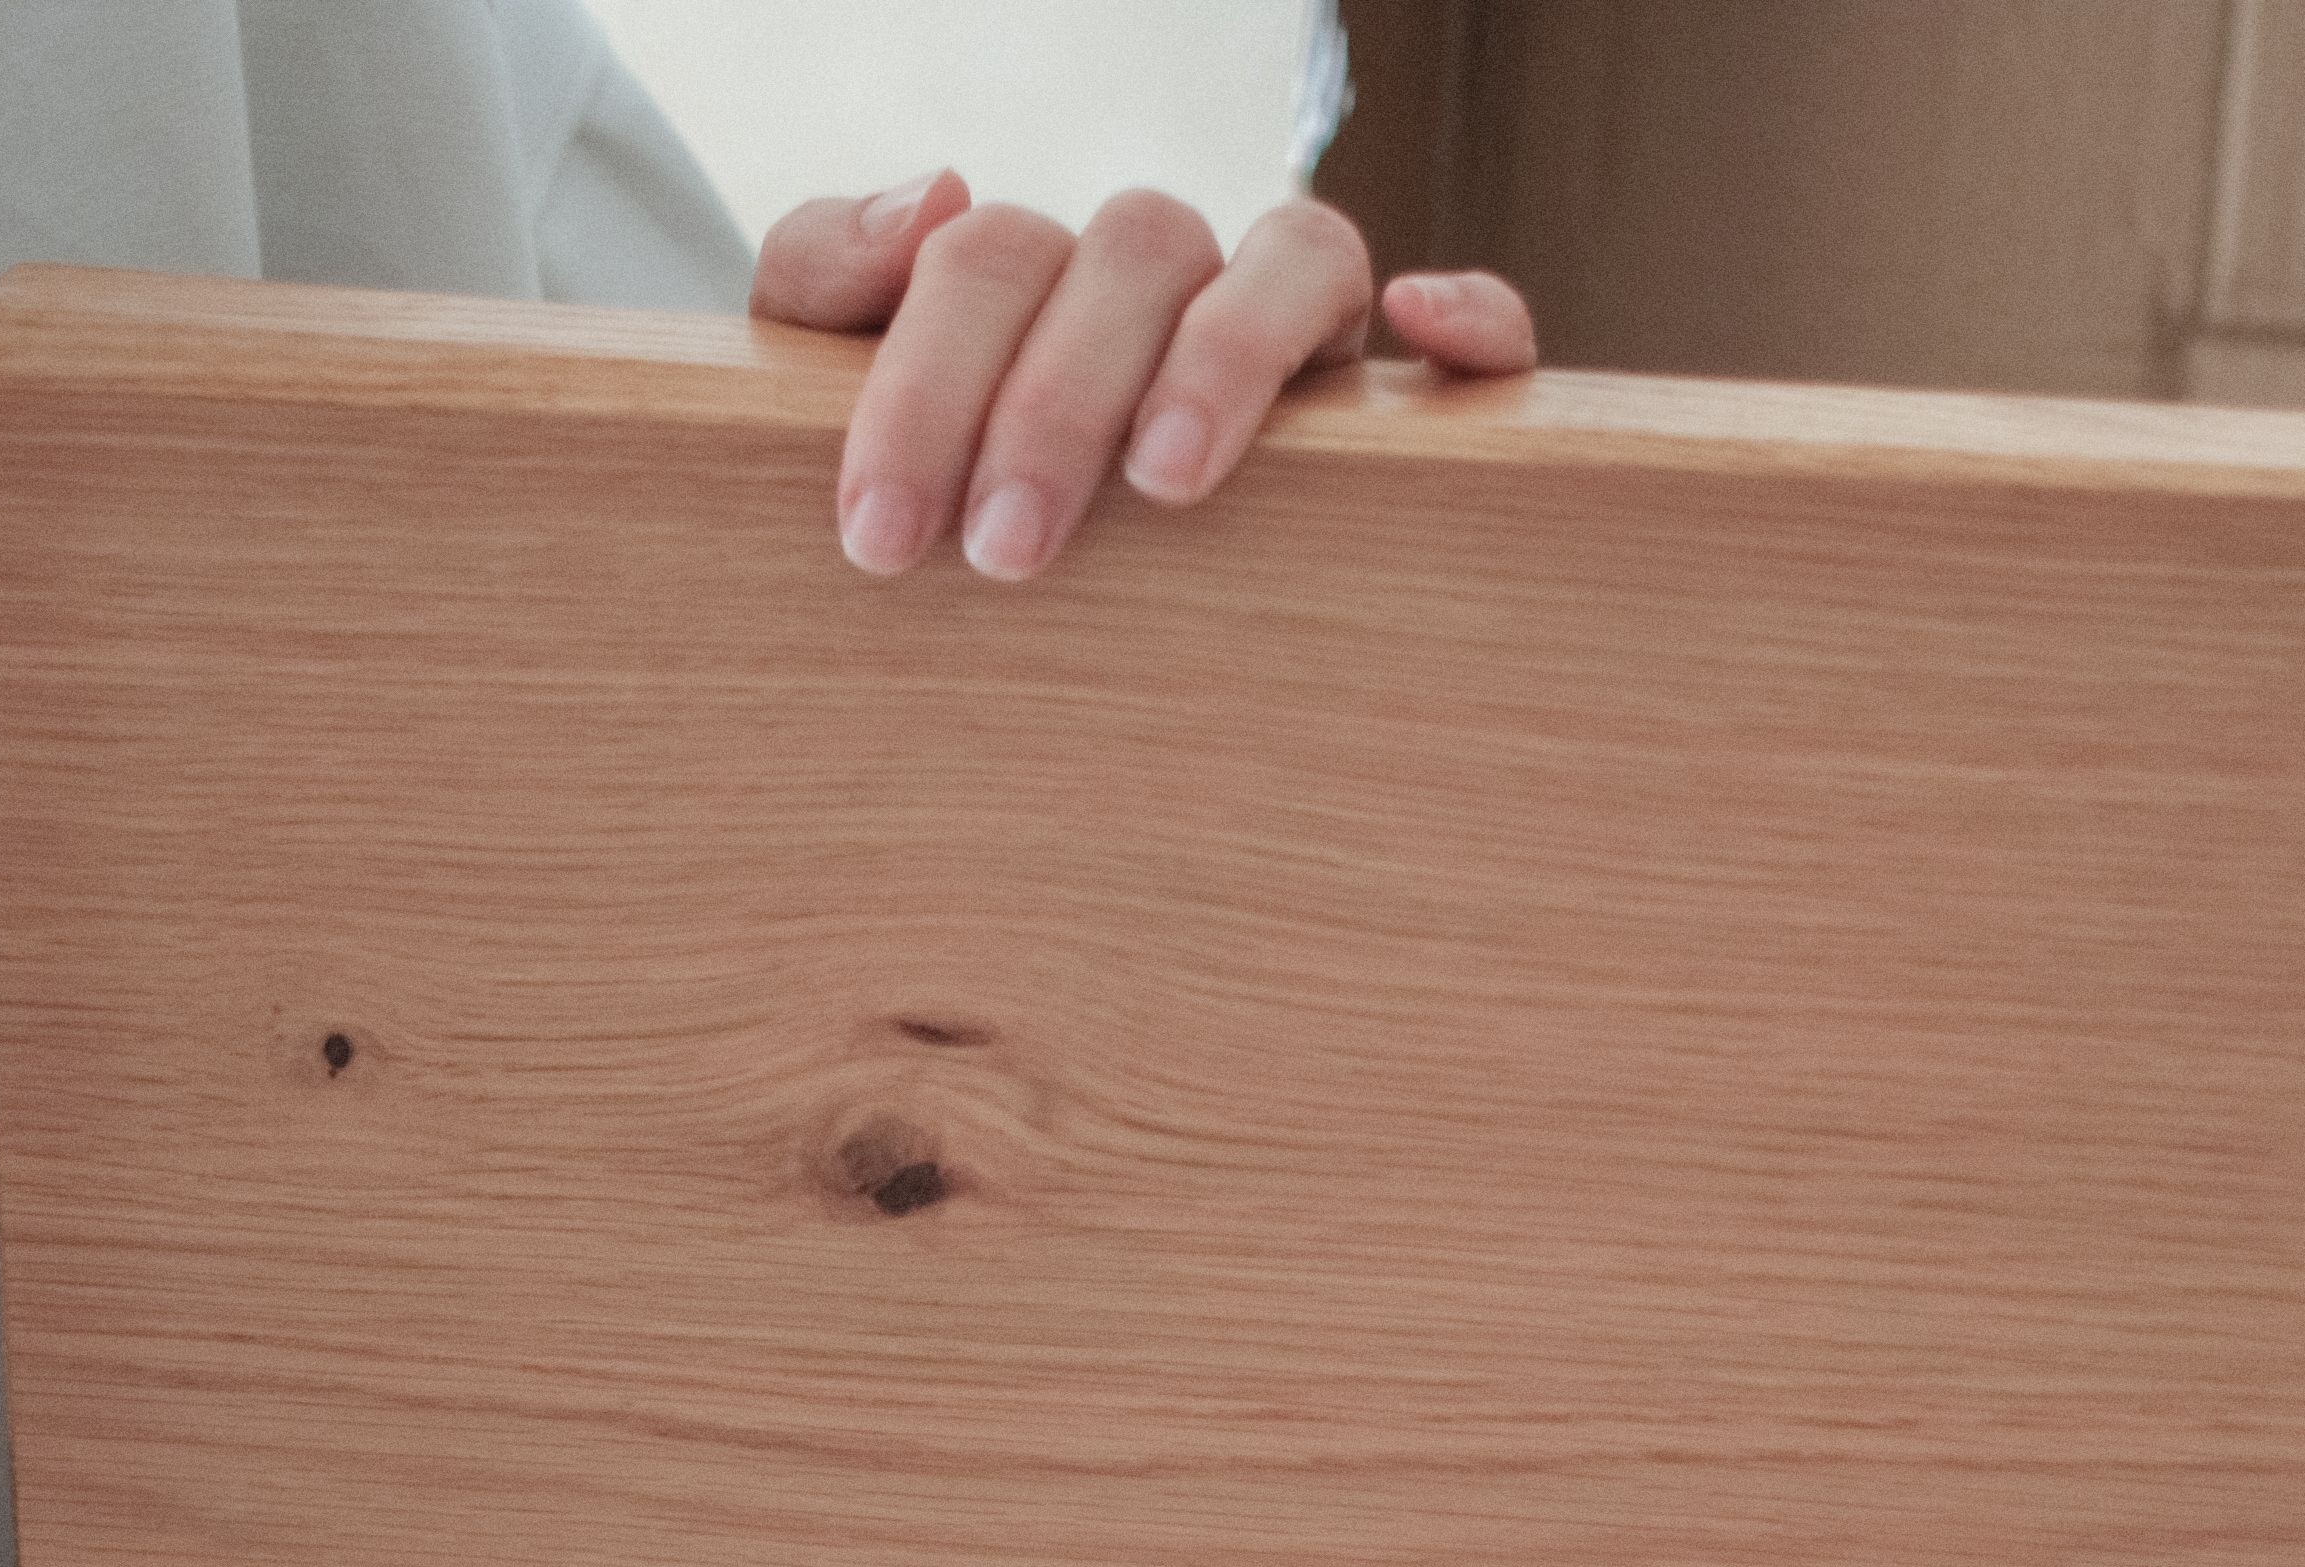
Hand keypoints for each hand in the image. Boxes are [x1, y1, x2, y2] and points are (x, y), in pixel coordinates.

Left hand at [754, 173, 1541, 580]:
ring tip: (1166, 484)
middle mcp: (1169, 287)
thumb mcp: (833, 412)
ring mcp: (1293, 333)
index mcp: (1038, 281)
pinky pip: (1479, 329)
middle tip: (1004, 552)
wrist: (1008, 633)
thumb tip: (930, 195)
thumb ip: (825, 290)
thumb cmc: (941, 521)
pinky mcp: (1404, 408)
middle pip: (1133, 246)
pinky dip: (1472, 316)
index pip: (988, 253)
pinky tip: (1424, 334)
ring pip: (1296, 252)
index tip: (879, 531)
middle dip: (1056, 399)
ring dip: (1226, 355)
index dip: (925, 379)